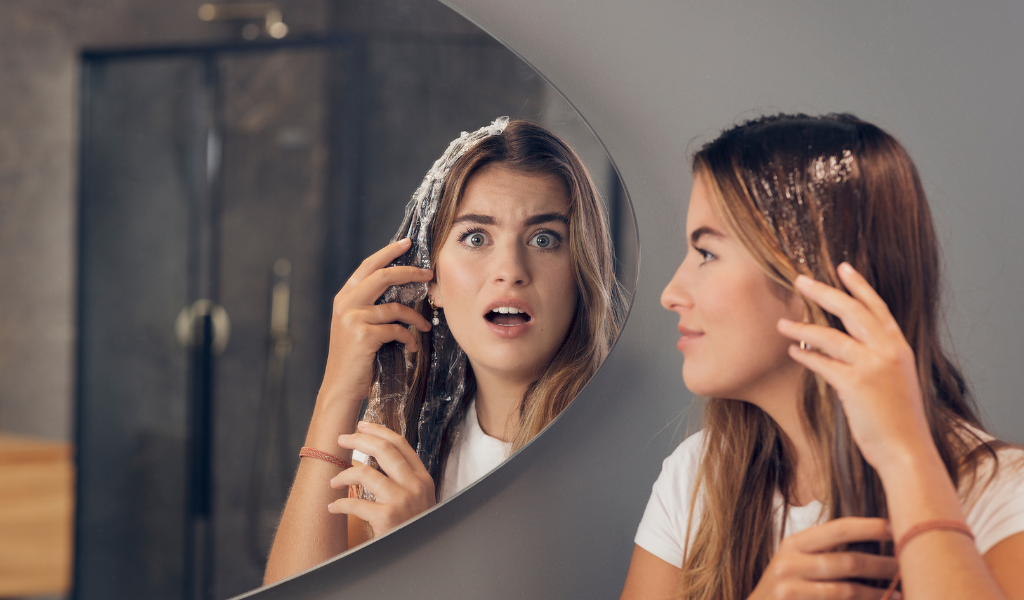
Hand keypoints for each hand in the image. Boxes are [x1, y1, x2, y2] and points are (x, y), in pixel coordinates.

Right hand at [317, 238, 433, 414]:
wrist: (342, 386)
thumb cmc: (356, 357)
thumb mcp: (358, 325)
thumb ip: (371, 306)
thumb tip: (402, 288)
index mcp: (344, 297)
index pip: (368, 266)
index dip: (388, 253)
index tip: (406, 243)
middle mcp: (345, 304)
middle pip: (383, 277)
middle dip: (409, 272)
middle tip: (429, 274)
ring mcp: (353, 319)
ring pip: (395, 308)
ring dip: (416, 318)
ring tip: (425, 327)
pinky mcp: (363, 336)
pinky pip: (396, 329)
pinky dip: (409, 337)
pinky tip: (412, 346)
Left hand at [328, 421, 435, 536]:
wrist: (417, 559)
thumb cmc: (411, 528)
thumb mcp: (418, 499)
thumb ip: (404, 478)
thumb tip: (376, 454)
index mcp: (422, 478)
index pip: (400, 443)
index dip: (378, 431)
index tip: (361, 425)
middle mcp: (414, 486)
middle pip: (383, 450)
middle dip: (358, 440)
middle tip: (341, 439)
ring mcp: (401, 501)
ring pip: (365, 472)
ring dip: (344, 474)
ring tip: (334, 482)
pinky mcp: (386, 518)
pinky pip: (354, 503)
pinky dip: (339, 504)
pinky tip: (333, 508)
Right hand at [749, 517, 898, 599]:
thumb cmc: (786, 587)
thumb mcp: (796, 562)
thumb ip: (824, 551)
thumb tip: (874, 539)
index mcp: (793, 544)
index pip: (837, 529)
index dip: (870, 527)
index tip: (897, 528)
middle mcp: (789, 563)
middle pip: (847, 561)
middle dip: (881, 564)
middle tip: (905, 565)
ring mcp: (790, 589)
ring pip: (846, 590)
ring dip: (877, 592)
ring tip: (898, 592)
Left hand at [776, 263, 934, 471]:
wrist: (908, 451)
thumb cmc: (898, 421)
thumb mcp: (896, 381)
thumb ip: (878, 359)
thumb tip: (849, 347)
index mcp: (899, 348)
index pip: (877, 307)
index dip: (859, 285)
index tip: (843, 267)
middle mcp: (888, 351)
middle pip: (852, 311)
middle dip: (824, 292)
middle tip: (801, 281)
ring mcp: (873, 367)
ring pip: (831, 336)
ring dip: (802, 328)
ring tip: (781, 323)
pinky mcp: (856, 385)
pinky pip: (823, 363)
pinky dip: (805, 356)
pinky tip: (791, 351)